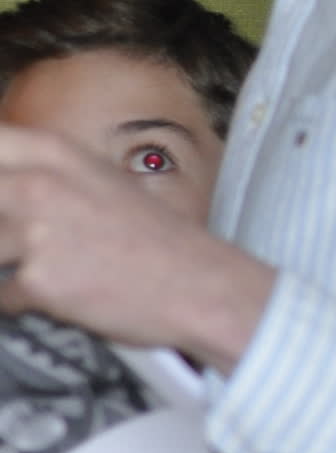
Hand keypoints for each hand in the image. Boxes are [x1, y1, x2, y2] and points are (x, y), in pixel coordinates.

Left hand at [0, 123, 273, 368]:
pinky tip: (60, 293)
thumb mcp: (98, 180)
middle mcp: (39, 184)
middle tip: (23, 239)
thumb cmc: (153, 237)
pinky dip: (21, 300)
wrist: (199, 285)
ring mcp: (36, 233)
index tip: (8, 200)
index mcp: (53, 152)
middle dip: (2, 229)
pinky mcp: (38, 280)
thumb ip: (39, 173)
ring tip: (49, 267)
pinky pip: (1, 294)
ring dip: (6, 264)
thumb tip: (2, 185)